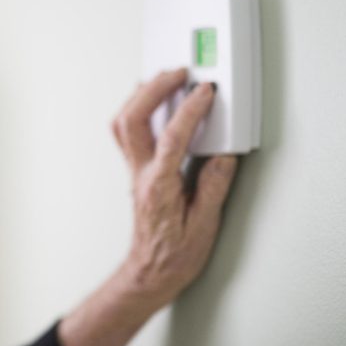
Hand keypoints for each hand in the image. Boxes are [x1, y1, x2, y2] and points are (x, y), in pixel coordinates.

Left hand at [111, 68, 238, 312]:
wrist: (149, 273)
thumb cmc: (175, 256)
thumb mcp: (205, 228)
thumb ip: (214, 189)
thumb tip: (224, 157)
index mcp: (159, 187)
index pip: (171, 139)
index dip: (188, 111)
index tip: (205, 92)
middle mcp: (141, 175)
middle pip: (132, 120)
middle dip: (154, 89)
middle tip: (180, 72)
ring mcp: (134, 171)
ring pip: (122, 123)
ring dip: (140, 95)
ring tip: (164, 78)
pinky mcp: (136, 172)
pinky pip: (126, 132)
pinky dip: (137, 109)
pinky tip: (152, 102)